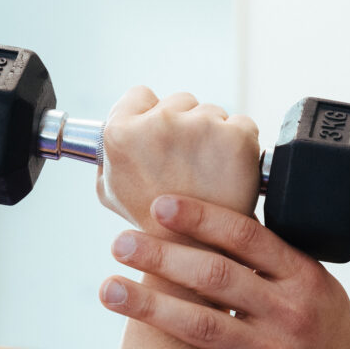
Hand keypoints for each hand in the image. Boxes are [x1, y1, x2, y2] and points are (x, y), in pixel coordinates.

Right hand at [97, 87, 259, 235]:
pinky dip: (240, 144)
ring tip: (206, 173)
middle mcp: (159, 124)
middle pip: (179, 101)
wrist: (195, 253)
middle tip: (185, 165)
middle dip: (185, 126)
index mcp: (121, 134)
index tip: (160, 140)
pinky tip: (228, 172)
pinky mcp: (235, 137)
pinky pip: (241, 124)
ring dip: (213, 136)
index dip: (149, 117)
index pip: (140, 96)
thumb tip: (115, 129)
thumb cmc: (152, 225)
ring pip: (212, 112)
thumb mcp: (110, 191)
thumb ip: (108, 154)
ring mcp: (200, 127)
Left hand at [97, 194, 349, 348]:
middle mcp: (289, 311)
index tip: (160, 206)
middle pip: (216, 276)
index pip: (247, 237)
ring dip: (150, 309)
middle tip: (120, 242)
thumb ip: (275, 263)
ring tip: (109, 291)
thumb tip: (217, 224)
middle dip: (162, 257)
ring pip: (202, 327)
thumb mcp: (317, 289)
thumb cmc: (329, 338)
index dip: (202, 219)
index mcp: (302, 276)